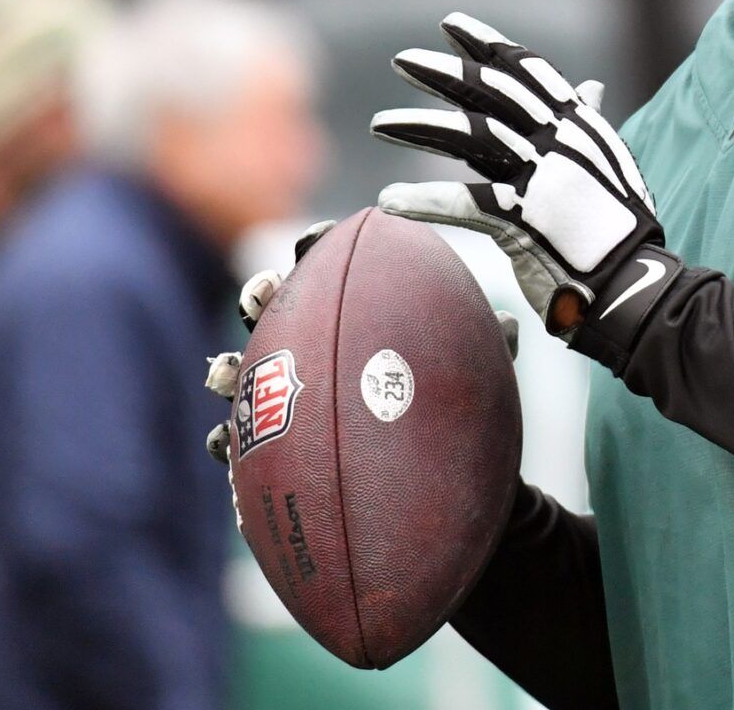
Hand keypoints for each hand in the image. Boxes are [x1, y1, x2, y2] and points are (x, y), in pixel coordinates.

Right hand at [203, 218, 519, 465]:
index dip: (317, 247)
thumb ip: (487, 351)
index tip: (317, 238)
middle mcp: (319, 356)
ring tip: (226, 371)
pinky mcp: (274, 457)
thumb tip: (510, 325)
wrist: (447, 496)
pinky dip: (227, 444)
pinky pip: (240, 450)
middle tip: (264, 294)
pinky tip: (223, 444)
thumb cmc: (460, 424)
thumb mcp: (478, 383)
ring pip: (244, 378)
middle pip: (278, 312)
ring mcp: (291, 406)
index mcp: (358, 323)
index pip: (332, 271)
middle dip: (263, 295)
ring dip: (228, 367)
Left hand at [369, 13, 680, 366]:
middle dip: (445, 72)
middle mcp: (560, 142)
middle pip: (492, 93)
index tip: (451, 26)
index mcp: (579, 125)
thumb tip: (591, 86)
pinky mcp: (523, 221)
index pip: (528, 71)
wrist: (632, 283)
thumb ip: (590, 122)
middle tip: (404, 61)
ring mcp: (542, 178)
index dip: (487, 45)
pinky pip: (462, 203)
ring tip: (381, 124)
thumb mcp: (610, 161)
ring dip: (420, 127)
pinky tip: (389, 201)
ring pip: (471, 136)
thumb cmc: (619, 226)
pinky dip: (423, 202)